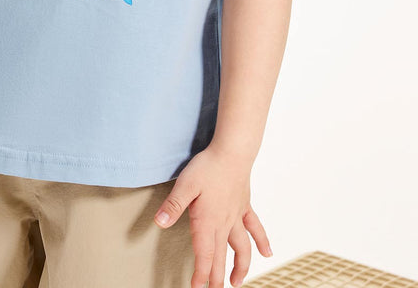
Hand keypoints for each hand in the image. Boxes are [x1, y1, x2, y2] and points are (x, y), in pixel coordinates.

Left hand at [153, 144, 272, 287]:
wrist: (232, 152)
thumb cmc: (207, 167)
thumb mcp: (185, 185)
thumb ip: (173, 206)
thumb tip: (159, 223)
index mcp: (208, 221)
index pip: (204, 254)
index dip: (201, 273)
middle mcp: (224, 223)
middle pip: (221, 256)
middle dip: (216, 277)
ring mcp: (237, 216)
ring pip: (241, 248)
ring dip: (240, 266)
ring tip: (236, 283)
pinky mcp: (245, 206)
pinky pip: (255, 228)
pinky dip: (262, 241)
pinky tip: (268, 253)